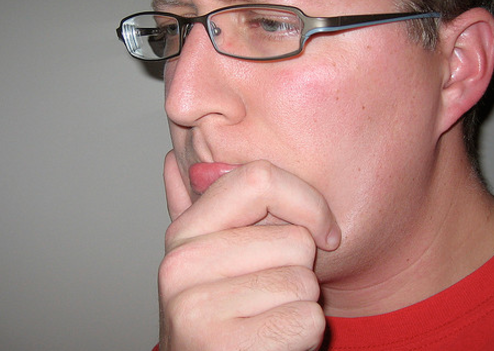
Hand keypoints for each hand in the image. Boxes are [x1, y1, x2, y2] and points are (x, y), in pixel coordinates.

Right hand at [158, 151, 340, 350]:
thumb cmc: (223, 318)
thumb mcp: (207, 263)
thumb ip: (195, 210)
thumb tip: (171, 162)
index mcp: (183, 232)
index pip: (259, 178)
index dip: (306, 201)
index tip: (322, 232)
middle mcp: (181, 264)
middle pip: (295, 239)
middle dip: (301, 271)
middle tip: (270, 296)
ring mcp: (196, 307)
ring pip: (303, 282)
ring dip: (300, 306)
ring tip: (267, 319)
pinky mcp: (223, 346)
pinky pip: (307, 320)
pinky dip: (304, 337)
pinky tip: (272, 342)